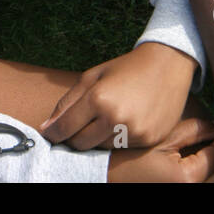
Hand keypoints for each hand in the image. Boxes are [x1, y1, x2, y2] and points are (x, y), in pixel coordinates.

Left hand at [40, 41, 198, 149]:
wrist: (167, 65)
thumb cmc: (125, 68)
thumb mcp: (92, 76)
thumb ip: (67, 102)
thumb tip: (46, 127)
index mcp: (98, 98)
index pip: (65, 128)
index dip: (52, 134)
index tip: (47, 134)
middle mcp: (115, 118)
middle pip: (81, 144)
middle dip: (73, 138)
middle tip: (76, 128)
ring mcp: (133, 131)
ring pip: (101, 148)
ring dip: (96, 139)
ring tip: (103, 121)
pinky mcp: (148, 139)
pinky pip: (122, 148)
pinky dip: (117, 139)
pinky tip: (122, 123)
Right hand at [107, 117, 213, 182]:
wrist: (110, 174)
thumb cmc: (133, 153)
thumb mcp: (164, 136)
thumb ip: (194, 131)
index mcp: (188, 178)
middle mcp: (192, 192)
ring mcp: (187, 195)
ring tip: (209, 149)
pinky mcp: (181, 192)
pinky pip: (205, 185)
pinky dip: (209, 175)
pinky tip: (201, 161)